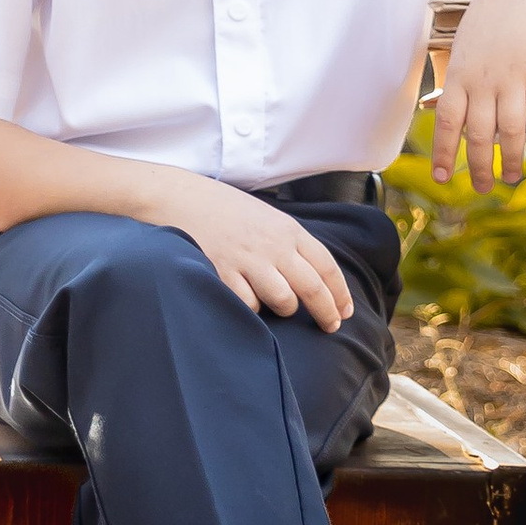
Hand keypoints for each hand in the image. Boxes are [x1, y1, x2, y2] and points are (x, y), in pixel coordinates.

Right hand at [149, 174, 353, 325]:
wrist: (181, 197)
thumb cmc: (226, 210)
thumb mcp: (268, 217)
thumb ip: (290, 243)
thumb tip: (316, 276)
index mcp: (289, 230)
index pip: (327, 266)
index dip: (340, 293)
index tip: (344, 311)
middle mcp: (273, 246)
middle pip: (313, 288)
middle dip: (326, 312)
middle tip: (330, 327)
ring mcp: (248, 260)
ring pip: (284, 301)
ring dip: (286, 309)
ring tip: (280, 307)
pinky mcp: (223, 273)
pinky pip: (249, 305)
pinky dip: (252, 309)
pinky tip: (248, 301)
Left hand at [432, 0, 525, 191]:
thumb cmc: (491, 17)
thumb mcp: (464, 46)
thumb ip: (458, 80)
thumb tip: (450, 115)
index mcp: (461, 74)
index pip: (448, 122)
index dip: (444, 152)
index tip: (443, 178)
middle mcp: (485, 80)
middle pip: (480, 134)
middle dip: (480, 167)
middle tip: (484, 188)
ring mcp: (514, 76)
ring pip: (510, 129)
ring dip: (510, 159)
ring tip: (510, 178)